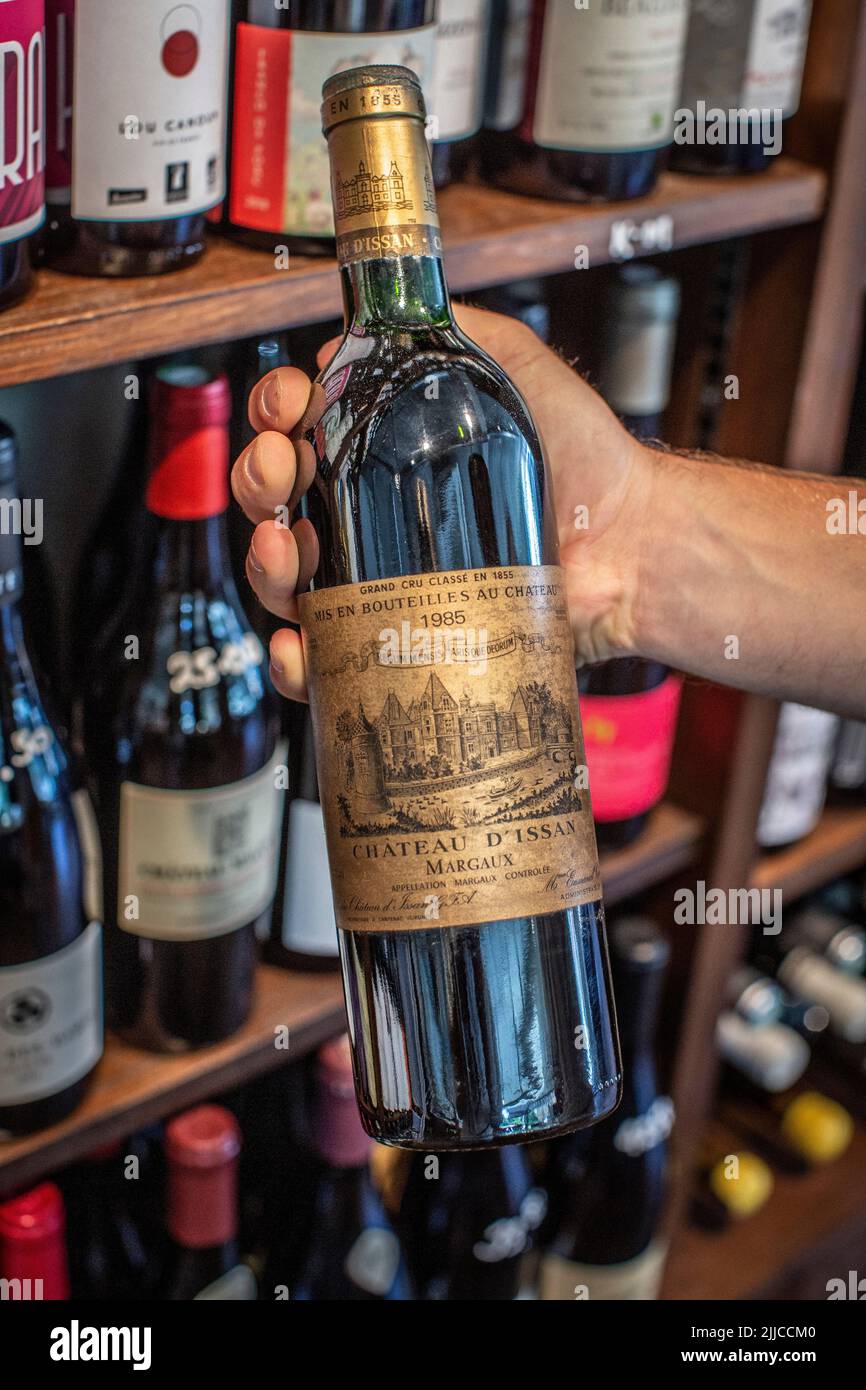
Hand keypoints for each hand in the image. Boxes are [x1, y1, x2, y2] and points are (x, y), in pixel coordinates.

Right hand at [231, 304, 658, 702]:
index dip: (275, 413)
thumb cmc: (584, 460)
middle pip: (277, 502)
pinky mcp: (401, 644)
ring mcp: (382, 585)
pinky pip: (329, 661)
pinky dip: (297, 659)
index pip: (301, 429)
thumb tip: (370, 325)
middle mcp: (373, 519)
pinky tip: (299, 642)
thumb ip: (454, 330)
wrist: (630, 543)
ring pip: (286, 581)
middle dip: (258, 479)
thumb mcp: (514, 362)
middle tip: (283, 470)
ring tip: (287, 546)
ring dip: (264, 562)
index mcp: (385, 454)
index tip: (287, 406)